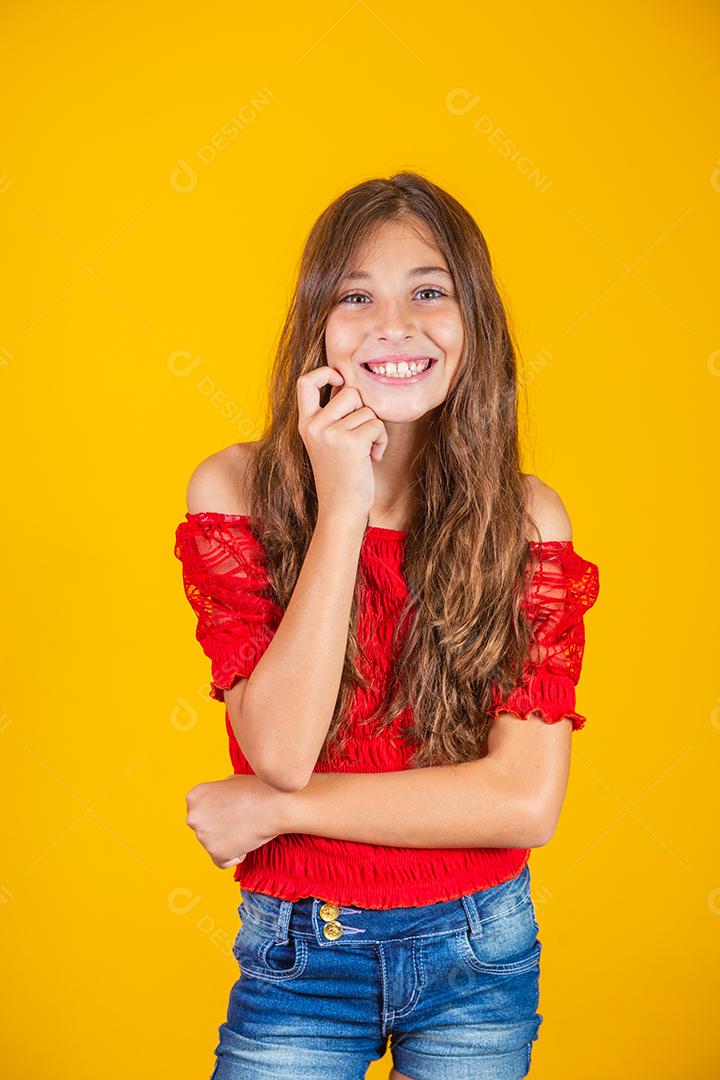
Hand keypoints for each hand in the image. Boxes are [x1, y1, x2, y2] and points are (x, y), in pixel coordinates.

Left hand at [185, 773, 285, 869]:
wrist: (276, 806)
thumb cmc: (258, 790)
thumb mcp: (232, 781)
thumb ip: (217, 792)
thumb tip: (216, 802)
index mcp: (194, 796)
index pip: (200, 811)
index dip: (218, 811)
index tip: (233, 810)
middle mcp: (193, 816)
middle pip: (203, 828)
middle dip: (219, 827)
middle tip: (240, 821)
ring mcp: (202, 836)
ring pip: (213, 845)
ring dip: (228, 841)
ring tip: (247, 828)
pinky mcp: (215, 853)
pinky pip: (222, 861)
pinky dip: (234, 856)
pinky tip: (246, 841)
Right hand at [297, 364, 387, 519]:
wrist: (341, 508)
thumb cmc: (340, 475)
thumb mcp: (327, 441)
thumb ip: (333, 414)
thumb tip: (347, 382)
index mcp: (305, 424)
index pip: (305, 382)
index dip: (325, 373)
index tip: (340, 382)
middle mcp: (314, 426)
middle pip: (350, 392)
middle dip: (363, 410)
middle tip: (361, 434)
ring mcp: (330, 434)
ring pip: (367, 410)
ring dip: (375, 429)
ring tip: (366, 450)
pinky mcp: (350, 442)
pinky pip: (377, 424)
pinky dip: (381, 440)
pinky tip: (372, 457)